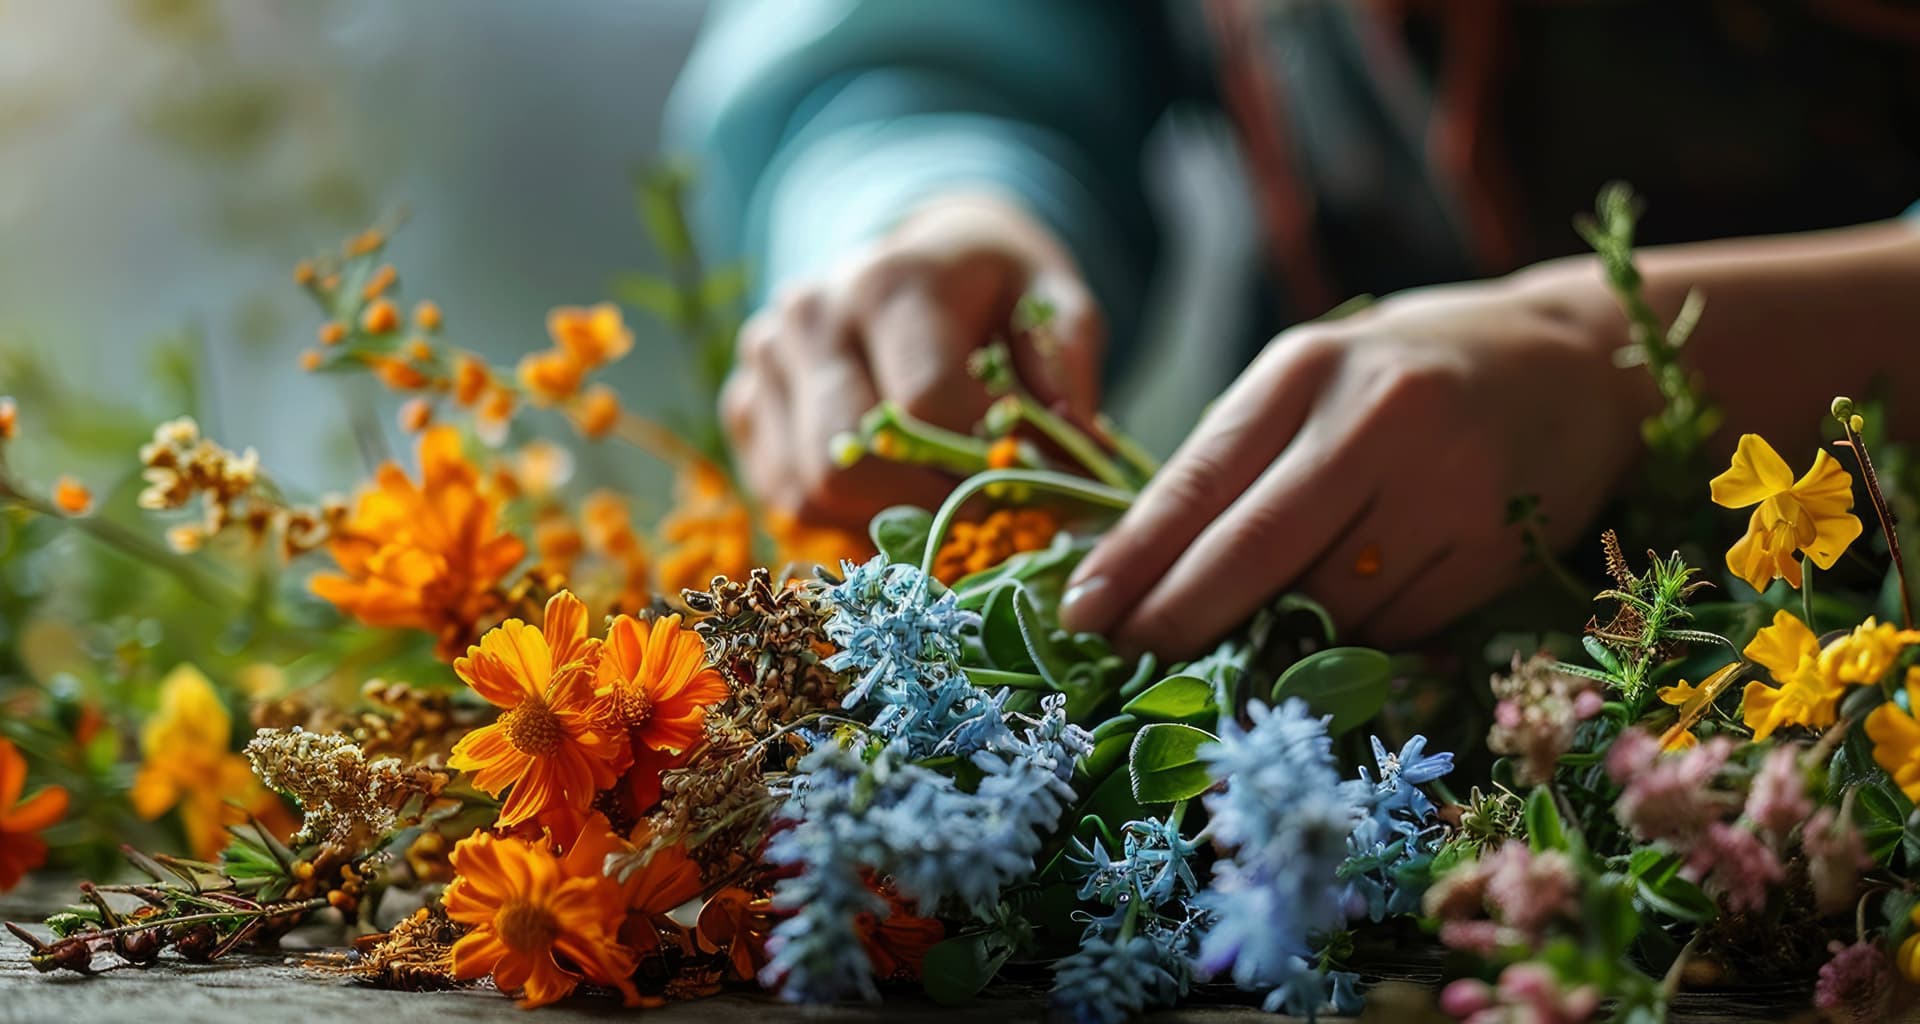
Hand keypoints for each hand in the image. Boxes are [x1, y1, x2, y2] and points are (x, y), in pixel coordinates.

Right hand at [720, 192, 1105, 530]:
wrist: (920, 257)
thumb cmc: (993, 287)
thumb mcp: (1050, 298)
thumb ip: (1067, 364)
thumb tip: (1075, 451)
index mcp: (891, 281)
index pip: (927, 406)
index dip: (982, 467)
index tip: (1032, 493)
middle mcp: (811, 315)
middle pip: (853, 462)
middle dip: (928, 509)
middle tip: (985, 520)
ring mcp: (766, 359)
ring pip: (811, 490)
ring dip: (884, 521)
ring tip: (941, 506)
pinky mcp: (744, 402)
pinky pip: (784, 495)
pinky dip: (843, 516)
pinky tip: (893, 492)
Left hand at [1058, 266, 1654, 655]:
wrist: (1576, 361)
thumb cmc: (1408, 375)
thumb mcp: (1313, 381)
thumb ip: (1238, 460)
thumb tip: (1140, 574)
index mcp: (1308, 369)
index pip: (1199, 480)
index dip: (1133, 559)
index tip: (1081, 613)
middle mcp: (1378, 418)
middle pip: (1253, 551)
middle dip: (1180, 618)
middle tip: (1131, 658)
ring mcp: (1448, 485)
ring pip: (1327, 605)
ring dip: (1277, 633)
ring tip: (1262, 623)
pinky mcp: (1499, 545)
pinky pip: (1396, 629)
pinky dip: (1359, 638)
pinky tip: (1361, 606)